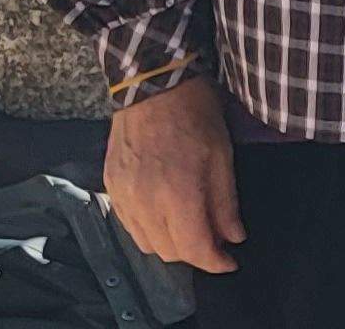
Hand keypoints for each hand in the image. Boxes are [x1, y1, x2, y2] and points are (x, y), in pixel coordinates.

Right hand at [103, 79, 243, 272]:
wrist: (152, 82)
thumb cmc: (194, 113)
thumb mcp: (222, 156)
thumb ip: (225, 203)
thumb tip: (233, 237)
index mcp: (178, 194)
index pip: (195, 249)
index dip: (216, 262)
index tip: (230, 261)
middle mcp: (145, 202)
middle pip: (170, 252)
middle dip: (196, 253)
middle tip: (215, 240)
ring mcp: (123, 195)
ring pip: (146, 244)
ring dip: (171, 244)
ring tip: (190, 228)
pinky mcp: (111, 186)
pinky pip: (129, 224)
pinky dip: (149, 229)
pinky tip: (164, 214)